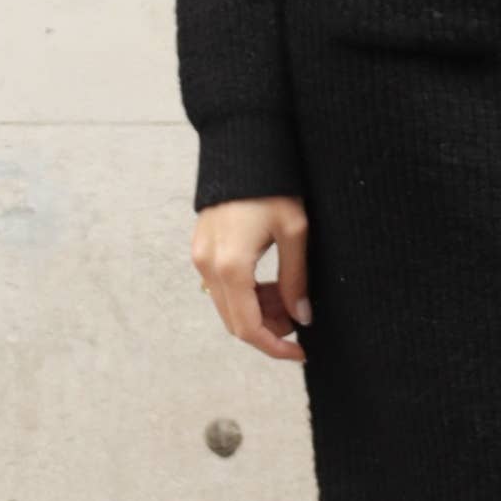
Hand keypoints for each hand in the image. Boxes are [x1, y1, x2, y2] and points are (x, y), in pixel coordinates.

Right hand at [193, 195, 311, 362]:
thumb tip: (300, 317)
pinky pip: (221, 287)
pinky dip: (246, 295)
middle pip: (235, 322)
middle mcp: (208, 265)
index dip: (274, 347)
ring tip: (288, 300)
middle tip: (298, 321)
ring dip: (257, 313)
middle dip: (268, 330)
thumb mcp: (295, 232)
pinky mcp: (201, 249)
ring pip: (228, 306)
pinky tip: (270, 285)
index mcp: (231, 265)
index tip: (299, 352)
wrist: (243, 148)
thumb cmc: (272, 186)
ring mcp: (201, 257)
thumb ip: (295, 279)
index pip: (248, 327)